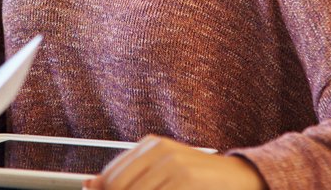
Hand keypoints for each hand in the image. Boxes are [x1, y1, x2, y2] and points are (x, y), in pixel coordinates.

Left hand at [84, 135, 266, 189]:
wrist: (240, 176)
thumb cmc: (199, 177)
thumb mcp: (164, 170)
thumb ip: (130, 177)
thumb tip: (90, 184)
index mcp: (150, 145)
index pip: (111, 176)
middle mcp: (159, 151)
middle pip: (120, 187)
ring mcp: (172, 165)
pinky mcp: (185, 180)